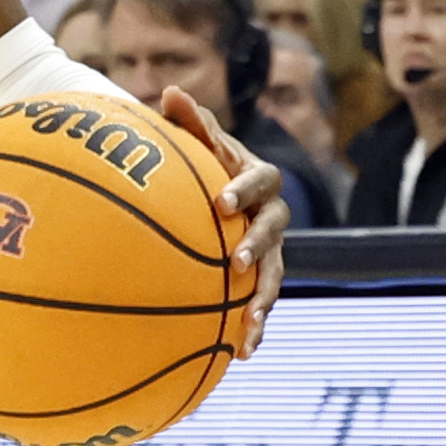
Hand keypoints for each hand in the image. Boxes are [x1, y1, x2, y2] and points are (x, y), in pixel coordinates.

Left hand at [154, 86, 283, 354]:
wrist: (213, 193)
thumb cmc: (200, 164)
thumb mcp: (194, 143)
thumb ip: (188, 122)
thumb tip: (170, 91)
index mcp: (257, 180)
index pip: (259, 181)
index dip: (244, 190)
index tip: (221, 202)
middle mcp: (270, 215)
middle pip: (275, 229)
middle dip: (258, 245)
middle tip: (236, 262)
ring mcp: (268, 250)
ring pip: (274, 274)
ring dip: (264, 298)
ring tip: (250, 322)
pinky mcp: (257, 279)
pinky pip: (260, 303)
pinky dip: (255, 326)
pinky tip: (244, 354)